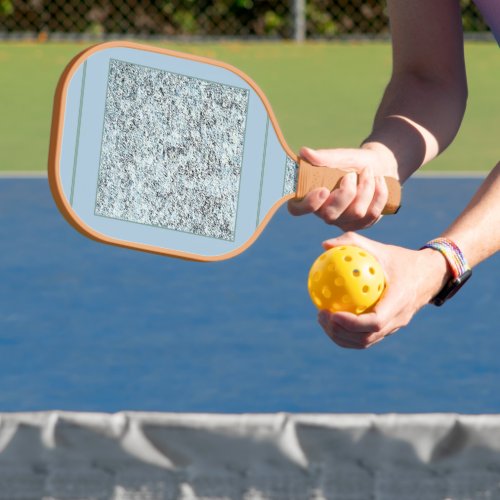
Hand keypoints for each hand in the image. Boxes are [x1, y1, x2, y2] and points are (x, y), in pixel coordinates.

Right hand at [288, 145, 397, 230]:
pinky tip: (379, 181)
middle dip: (346, 192)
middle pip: (330, 215)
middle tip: (352, 174)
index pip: (297, 209)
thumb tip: (304, 152)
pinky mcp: (362, 224)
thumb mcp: (340, 157)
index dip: (308, 204)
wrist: (379, 166)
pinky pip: (372, 214)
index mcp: (311, 196)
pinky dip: (378, 193)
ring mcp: (343, 221)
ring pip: (356, 213)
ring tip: (368, 172)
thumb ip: (323, 157)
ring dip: (366, 188)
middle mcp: (324, 213)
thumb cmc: (353, 162)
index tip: (323, 190)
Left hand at [316, 232, 450, 348]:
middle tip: (321, 315)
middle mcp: (398, 319)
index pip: (375, 322)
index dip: (352, 323)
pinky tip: (331, 318)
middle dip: (340, 332)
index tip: (332, 313)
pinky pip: (366, 337)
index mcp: (399, 301)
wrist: (429, 275)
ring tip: (322, 319)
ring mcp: (394, 327)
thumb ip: (353, 243)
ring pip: (365, 342)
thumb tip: (324, 245)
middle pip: (366, 338)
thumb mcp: (380, 248)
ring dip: (341, 336)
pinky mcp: (389, 329)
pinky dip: (347, 333)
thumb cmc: (401, 259)